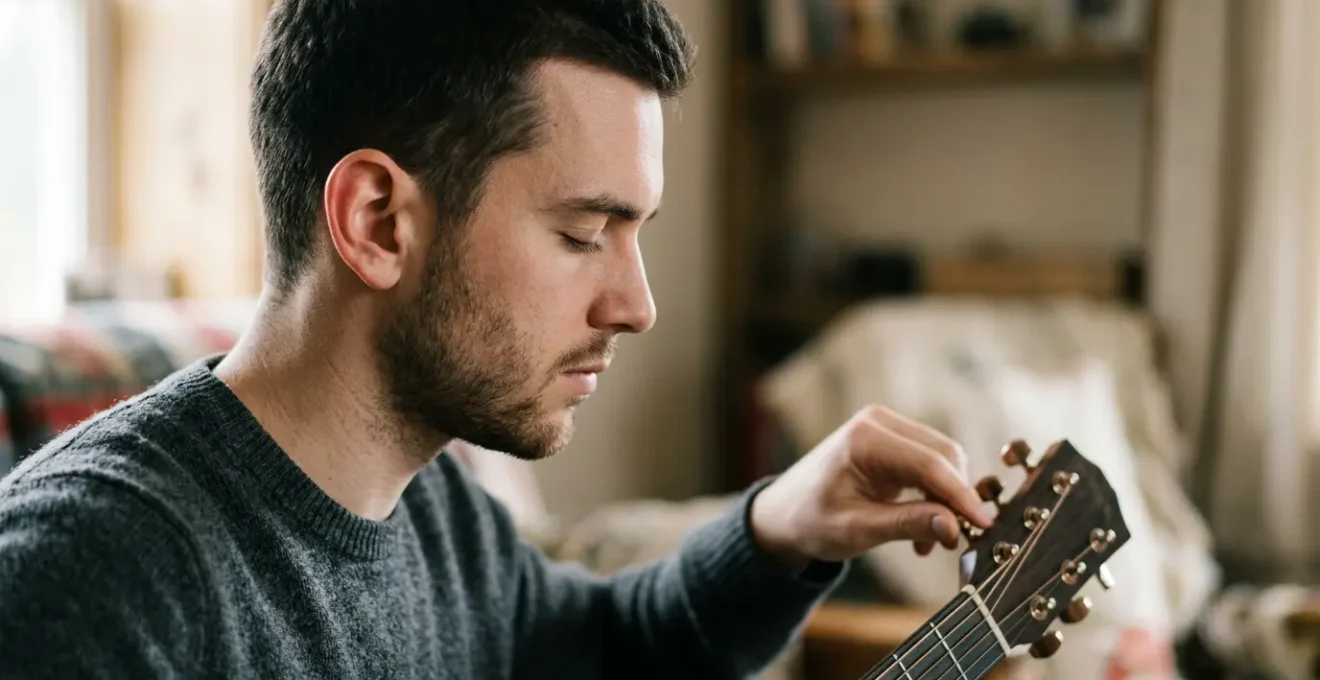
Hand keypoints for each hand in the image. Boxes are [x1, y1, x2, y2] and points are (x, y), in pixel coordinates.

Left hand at [749, 405, 994, 573]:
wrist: (784, 513)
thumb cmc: (811, 520)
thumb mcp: (857, 530)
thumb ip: (906, 525)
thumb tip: (953, 527)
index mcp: (865, 438)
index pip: (929, 464)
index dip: (961, 495)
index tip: (984, 525)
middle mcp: (879, 423)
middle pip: (943, 456)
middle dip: (955, 499)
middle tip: (951, 542)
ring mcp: (887, 429)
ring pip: (943, 460)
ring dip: (945, 500)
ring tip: (929, 543)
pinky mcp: (893, 442)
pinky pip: (931, 464)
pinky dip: (935, 495)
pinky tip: (924, 528)